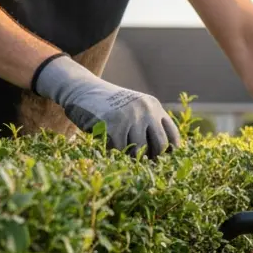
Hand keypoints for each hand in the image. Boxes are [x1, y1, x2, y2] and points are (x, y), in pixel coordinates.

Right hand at [33, 55, 180, 158]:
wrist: (81, 89)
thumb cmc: (108, 106)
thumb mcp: (133, 108)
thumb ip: (148, 125)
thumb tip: (162, 158)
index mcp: (153, 106)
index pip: (172, 135)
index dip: (171, 152)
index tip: (164, 162)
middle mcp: (146, 109)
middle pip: (161, 146)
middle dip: (153, 158)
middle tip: (143, 163)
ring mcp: (130, 116)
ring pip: (139, 151)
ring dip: (130, 156)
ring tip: (121, 150)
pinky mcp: (113, 125)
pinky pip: (120, 151)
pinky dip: (114, 152)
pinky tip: (108, 144)